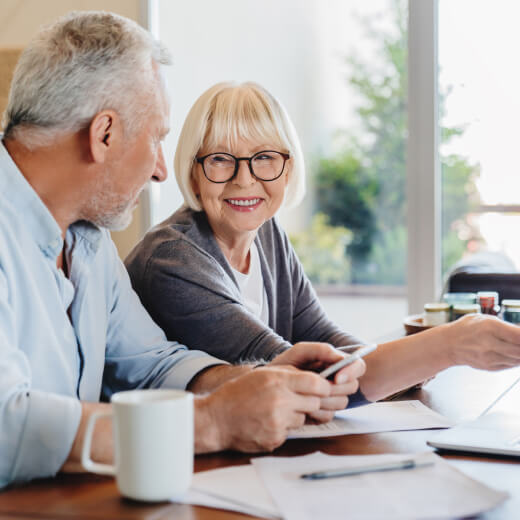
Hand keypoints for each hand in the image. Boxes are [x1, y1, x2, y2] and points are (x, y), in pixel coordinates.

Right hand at [202, 366, 330, 451]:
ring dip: (295, 415)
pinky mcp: (275, 439)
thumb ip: (288, 374)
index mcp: (278, 381)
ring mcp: (278, 422)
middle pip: (315, 403)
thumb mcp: (262, 374)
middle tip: (296, 400)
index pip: (317, 384)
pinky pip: (290, 433)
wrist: (216, 419)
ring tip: (274, 411)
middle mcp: (280, 400)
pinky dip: (282, 428)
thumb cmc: (237, 394)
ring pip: (303, 418)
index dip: (323, 387)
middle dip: (310, 402)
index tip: (322, 388)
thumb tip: (314, 378)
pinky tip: (266, 423)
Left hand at [270, 342, 365, 422]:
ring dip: (325, 400)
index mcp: (335, 364)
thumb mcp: (299, 352)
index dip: (351, 372)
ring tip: (306, 395)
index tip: (336, 377)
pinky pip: (329, 415)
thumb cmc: (284, 365)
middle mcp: (336, 381)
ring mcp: (330, 398)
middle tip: (318, 387)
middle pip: (352, 386)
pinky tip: (304, 407)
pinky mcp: (322, 413)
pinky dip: (317, 412)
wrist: (266, 386)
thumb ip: (321, 350)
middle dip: (336, 388)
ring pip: (342, 402)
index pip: (358, 366)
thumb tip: (340, 359)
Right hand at [446, 314, 519, 369]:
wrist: (449, 344)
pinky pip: (511, 365)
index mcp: (489, 327)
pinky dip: (516, 359)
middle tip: (519, 342)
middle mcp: (489, 343)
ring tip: (514, 347)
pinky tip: (512, 353)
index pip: (518, 335)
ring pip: (518, 359)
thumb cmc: (468, 328)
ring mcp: (489, 357)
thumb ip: (506, 327)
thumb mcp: (485, 319)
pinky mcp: (489, 367)